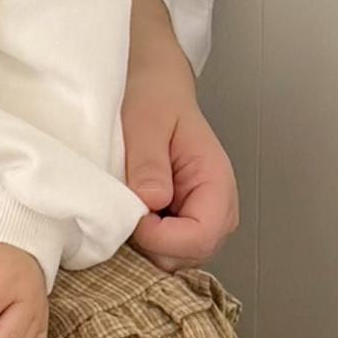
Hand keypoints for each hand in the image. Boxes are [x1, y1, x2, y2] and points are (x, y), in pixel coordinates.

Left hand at [122, 0, 239, 268]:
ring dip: (146, 247)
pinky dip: (143, 243)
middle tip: (123, 216)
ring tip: (124, 213)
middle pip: (190, 256)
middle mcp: (214, 204)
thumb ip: (148, 163)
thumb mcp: (144, 121)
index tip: (133, 216)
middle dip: (153, 247)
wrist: (149, 78)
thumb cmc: (150, 93)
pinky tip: (126, 217)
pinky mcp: (179, 219)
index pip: (202, 236)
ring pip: (177, 258)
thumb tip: (152, 202)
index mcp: (214, 179)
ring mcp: (197, 214)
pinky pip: (165, 249)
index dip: (163, 239)